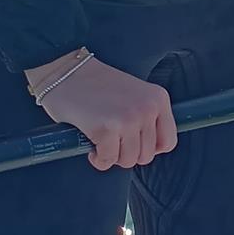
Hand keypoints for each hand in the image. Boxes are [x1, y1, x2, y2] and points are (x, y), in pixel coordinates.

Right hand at [25, 52, 175, 169]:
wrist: (65, 73)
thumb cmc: (96, 86)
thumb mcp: (134, 94)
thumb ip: (146, 117)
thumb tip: (152, 150)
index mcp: (158, 98)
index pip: (168, 141)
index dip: (149, 149)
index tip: (133, 143)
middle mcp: (147, 108)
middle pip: (147, 155)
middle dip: (127, 153)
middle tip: (111, 139)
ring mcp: (128, 118)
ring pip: (128, 161)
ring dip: (112, 156)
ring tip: (101, 140)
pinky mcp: (106, 129)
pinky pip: (107, 161)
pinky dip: (98, 159)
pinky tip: (91, 144)